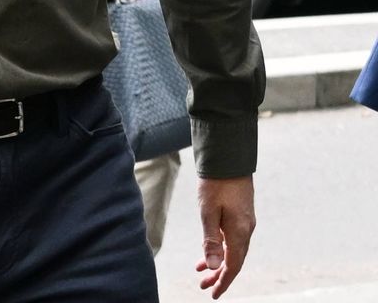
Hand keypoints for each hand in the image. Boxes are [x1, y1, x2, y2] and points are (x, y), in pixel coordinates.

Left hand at [196, 175, 254, 297]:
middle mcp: (246, 230)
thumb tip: (214, 266)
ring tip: (201, 270)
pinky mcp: (241, 214)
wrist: (228, 158)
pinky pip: (233, 238)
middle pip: (234, 261)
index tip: (211, 294)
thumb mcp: (208, 211)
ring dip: (219, 262)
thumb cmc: (215, 183)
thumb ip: (211, 239)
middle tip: (203, 286)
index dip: (222, 282)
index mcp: (239, 232)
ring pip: (234, 250)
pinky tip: (211, 248)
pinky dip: (221, 247)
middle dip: (219, 275)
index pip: (232, 266)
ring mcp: (245, 222)